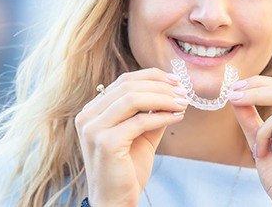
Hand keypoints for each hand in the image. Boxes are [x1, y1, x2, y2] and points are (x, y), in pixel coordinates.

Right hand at [75, 68, 188, 206]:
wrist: (115, 201)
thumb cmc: (128, 168)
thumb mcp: (141, 133)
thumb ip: (152, 111)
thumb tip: (174, 91)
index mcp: (93, 110)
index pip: (124, 80)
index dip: (152, 76)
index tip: (176, 80)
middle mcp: (88, 116)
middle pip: (129, 85)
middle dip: (161, 86)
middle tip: (183, 92)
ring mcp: (93, 129)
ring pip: (133, 98)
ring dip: (164, 98)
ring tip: (183, 103)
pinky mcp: (105, 142)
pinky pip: (140, 121)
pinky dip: (163, 116)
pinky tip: (178, 117)